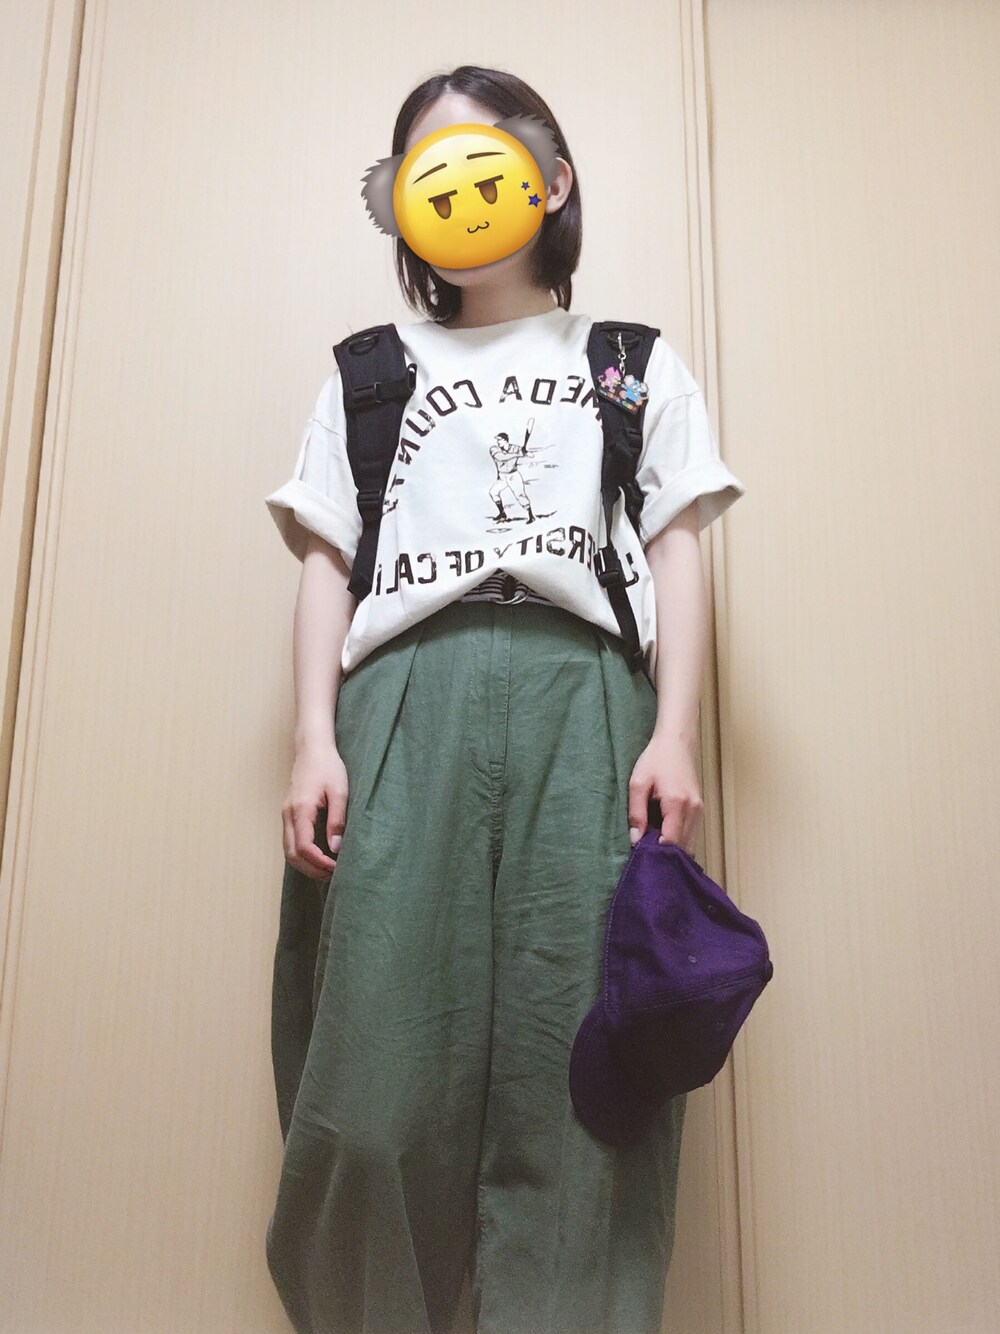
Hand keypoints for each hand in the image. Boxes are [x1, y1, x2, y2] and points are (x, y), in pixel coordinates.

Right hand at [281, 741, 349, 879]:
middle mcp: (288, 814)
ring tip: (326, 871)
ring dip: (305, 865)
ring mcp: (285, 814)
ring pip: (288, 850)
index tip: (337, 869)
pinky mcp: (289, 814)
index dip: (319, 863)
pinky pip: (290, 841)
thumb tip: (336, 848)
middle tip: (332, 876)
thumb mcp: (339, 792)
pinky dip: (301, 855)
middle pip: (292, 855)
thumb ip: (337, 820)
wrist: (312, 748)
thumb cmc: (327, 766)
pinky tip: (318, 857)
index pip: (304, 847)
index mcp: (300, 810)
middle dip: (311, 869)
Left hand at [627, 733, 703, 855]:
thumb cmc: (656, 760)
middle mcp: (693, 809)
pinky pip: (692, 834)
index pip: (670, 841)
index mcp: (676, 803)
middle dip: (665, 854)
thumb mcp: (638, 783)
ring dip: (674, 849)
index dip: (656, 852)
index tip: (642, 855)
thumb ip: (636, 813)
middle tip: (648, 856)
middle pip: (683, 846)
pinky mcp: (700, 809)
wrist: (677, 743)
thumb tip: (636, 840)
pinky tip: (665, 838)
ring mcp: (699, 810)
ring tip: (655, 848)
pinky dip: (680, 841)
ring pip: (690, 843)